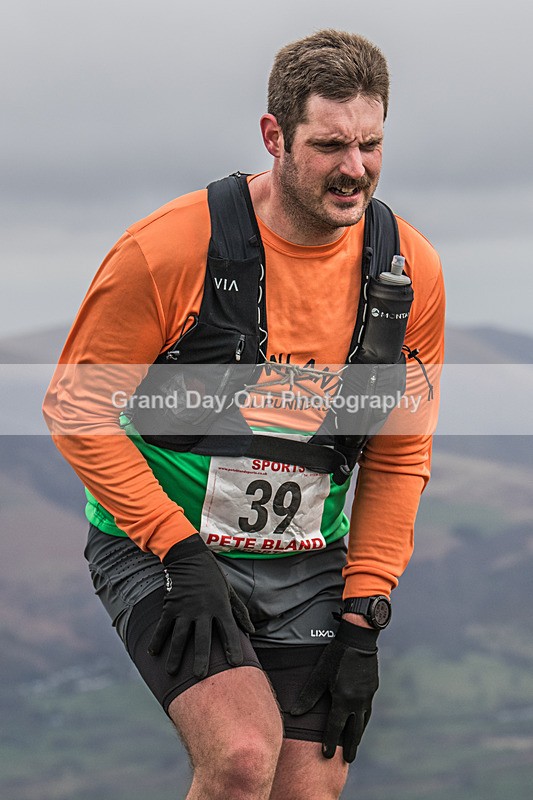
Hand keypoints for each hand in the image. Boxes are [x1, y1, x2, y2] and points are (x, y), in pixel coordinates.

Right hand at [147, 534, 253, 677]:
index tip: (236, 663)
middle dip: (201, 657)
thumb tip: (251, 631)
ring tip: (172, 672)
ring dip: (175, 655)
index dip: (233, 646)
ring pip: (179, 636)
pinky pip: (163, 626)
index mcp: (220, 606)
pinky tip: (153, 653)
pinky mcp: (171, 605)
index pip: (229, 629)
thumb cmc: (212, 576)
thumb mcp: (229, 591)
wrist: (190, 557)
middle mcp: (203, 609)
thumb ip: (239, 612)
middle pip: (202, 637)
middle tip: (200, 676)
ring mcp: (185, 608)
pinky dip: (157, 639)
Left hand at [290, 619, 378, 762]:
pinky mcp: (372, 689)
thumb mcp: (319, 674)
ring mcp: (367, 696)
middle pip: (354, 731)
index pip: (335, 728)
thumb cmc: (336, 655)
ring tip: (354, 745)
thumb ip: (308, 696)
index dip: (329, 742)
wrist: (359, 639)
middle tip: (347, 760)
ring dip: (358, 735)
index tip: (326, 755)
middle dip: (350, 746)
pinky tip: (361, 722)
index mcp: (344, 700)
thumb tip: (294, 714)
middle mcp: (358, 702)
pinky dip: (363, 720)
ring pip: (363, 722)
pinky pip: (367, 710)